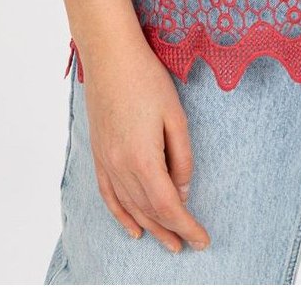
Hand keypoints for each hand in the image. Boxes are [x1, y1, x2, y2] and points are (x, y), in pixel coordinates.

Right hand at [76, 36, 211, 252]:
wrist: (110, 56)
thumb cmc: (147, 79)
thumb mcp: (175, 116)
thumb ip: (181, 158)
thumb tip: (182, 193)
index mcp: (143, 159)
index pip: (168, 206)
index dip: (186, 226)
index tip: (202, 239)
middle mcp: (120, 167)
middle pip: (149, 211)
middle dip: (171, 231)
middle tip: (191, 245)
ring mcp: (106, 162)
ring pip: (130, 206)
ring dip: (151, 227)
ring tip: (169, 242)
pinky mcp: (98, 154)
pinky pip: (109, 195)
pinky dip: (121, 215)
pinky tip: (133, 227)